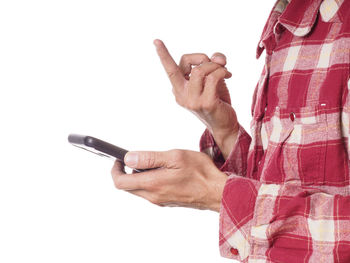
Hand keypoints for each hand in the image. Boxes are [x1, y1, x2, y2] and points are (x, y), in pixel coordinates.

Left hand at [111, 150, 227, 211]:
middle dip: (126, 172)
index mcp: (152, 184)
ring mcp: (160, 200)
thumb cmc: (200, 173)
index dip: (115, 170)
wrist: (218, 192)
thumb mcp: (174, 157)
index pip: (120, 182)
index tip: (118, 159)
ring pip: (139, 189)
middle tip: (134, 158)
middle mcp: (153, 196)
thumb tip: (128, 158)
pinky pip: (151, 192)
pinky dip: (150, 180)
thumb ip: (149, 159)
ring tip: (152, 163)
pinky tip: (163, 172)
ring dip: (139, 176)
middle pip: (128, 186)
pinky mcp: (167, 201)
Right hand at [154, 39, 238, 157]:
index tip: (155, 41)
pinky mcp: (205, 103)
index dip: (163, 54)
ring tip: (224, 71)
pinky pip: (213, 77)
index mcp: (179, 89)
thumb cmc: (218, 101)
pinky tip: (228, 75)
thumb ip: (212, 64)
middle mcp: (181, 95)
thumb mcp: (213, 79)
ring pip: (199, 70)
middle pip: (184, 63)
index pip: (170, 69)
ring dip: (215, 66)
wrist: (225, 125)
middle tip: (217, 62)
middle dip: (201, 56)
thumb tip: (217, 57)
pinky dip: (222, 71)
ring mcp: (192, 100)